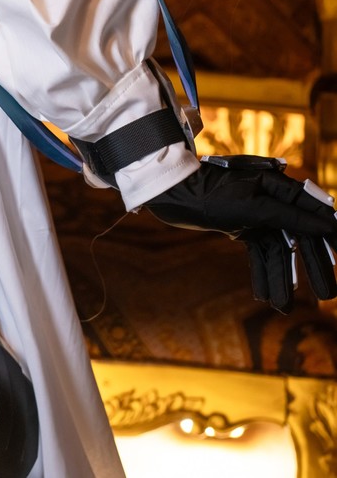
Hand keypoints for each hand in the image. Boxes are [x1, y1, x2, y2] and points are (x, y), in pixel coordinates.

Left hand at [146, 155, 336, 312]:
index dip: (330, 238)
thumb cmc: (211, 193)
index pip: (314, 215)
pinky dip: (263, 274)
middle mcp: (272, 199)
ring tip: (285, 307)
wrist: (173, 193)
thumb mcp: (253, 205)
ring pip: (279, 251)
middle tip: (327, 296)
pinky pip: (260, 253)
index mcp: (279, 187)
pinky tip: (265, 297)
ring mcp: (258, 214)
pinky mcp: (243, 226)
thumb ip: (290, 216)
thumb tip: (327, 224)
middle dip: (313, 267)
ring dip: (282, 278)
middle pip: (300, 237)